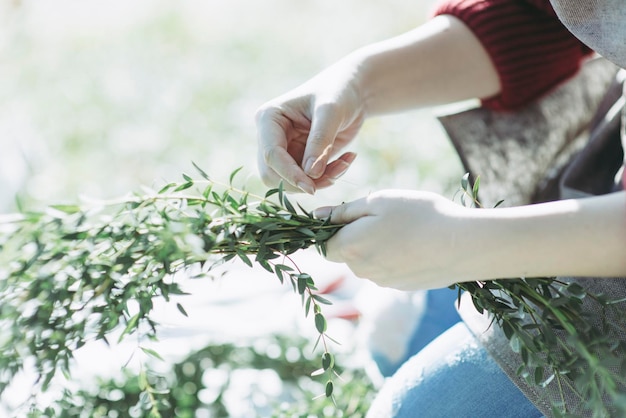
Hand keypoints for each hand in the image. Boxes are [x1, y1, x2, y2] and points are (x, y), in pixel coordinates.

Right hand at [255, 58, 363, 193]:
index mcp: (269, 118)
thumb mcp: (331, 112)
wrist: (352, 93)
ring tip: (344, 164)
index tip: (312, 188)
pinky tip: (345, 161)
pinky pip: (307, 180)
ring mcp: (283, 150)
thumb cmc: (339, 93)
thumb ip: (320, 141)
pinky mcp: (298, 160)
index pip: (271, 154)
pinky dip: (327, 178)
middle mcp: (270, 136)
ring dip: (318, 181)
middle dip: (302, 182)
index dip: (289, 174)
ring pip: (290, 182)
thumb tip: (311, 174)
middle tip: (333, 177)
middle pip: (273, 175)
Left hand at [314, 190, 467, 289]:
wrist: (463, 244)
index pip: (322, 246)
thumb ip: (343, 212)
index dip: (329, 231)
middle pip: (345, 254)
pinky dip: (393, 257)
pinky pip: (386, 269)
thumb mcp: (378, 202)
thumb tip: (316, 216)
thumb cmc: (419, 215)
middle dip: (355, 236)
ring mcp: (383, 282)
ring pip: (367, 262)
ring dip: (375, 246)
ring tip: (404, 229)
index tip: (348, 215)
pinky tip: (415, 243)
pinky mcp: (401, 287)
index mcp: (351, 248)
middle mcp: (362, 270)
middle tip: (383, 217)